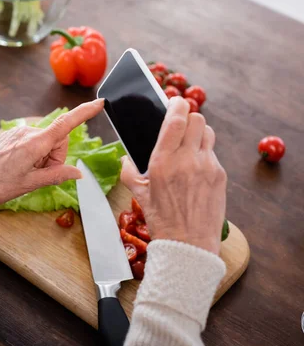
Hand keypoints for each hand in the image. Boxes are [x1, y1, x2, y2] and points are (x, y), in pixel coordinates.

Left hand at [0, 99, 104, 222]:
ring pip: (46, 141)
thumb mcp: (32, 184)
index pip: (65, 124)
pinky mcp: (12, 135)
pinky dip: (34, 152)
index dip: (84, 113)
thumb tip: (77, 173)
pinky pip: (33, 140)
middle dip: (55, 157)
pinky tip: (20, 165)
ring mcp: (18, 132)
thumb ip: (57, 175)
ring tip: (27, 171)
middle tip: (40, 173)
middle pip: (58, 139)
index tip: (99, 103)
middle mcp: (27, 133)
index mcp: (34, 144)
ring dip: (44, 156)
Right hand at [121, 97, 226, 253]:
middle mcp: (187, 160)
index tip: (175, 102)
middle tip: (181, 125)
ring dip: (199, 133)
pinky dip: (204, 154)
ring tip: (189, 145)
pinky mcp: (220, 175)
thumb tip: (125, 157)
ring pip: (208, 133)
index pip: (177, 119)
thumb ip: (127, 170)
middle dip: (189, 118)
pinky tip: (196, 168)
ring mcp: (207, 167)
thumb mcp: (137, 193)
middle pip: (197, 119)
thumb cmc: (161, 219)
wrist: (188, 243)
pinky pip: (213, 153)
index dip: (178, 105)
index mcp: (163, 161)